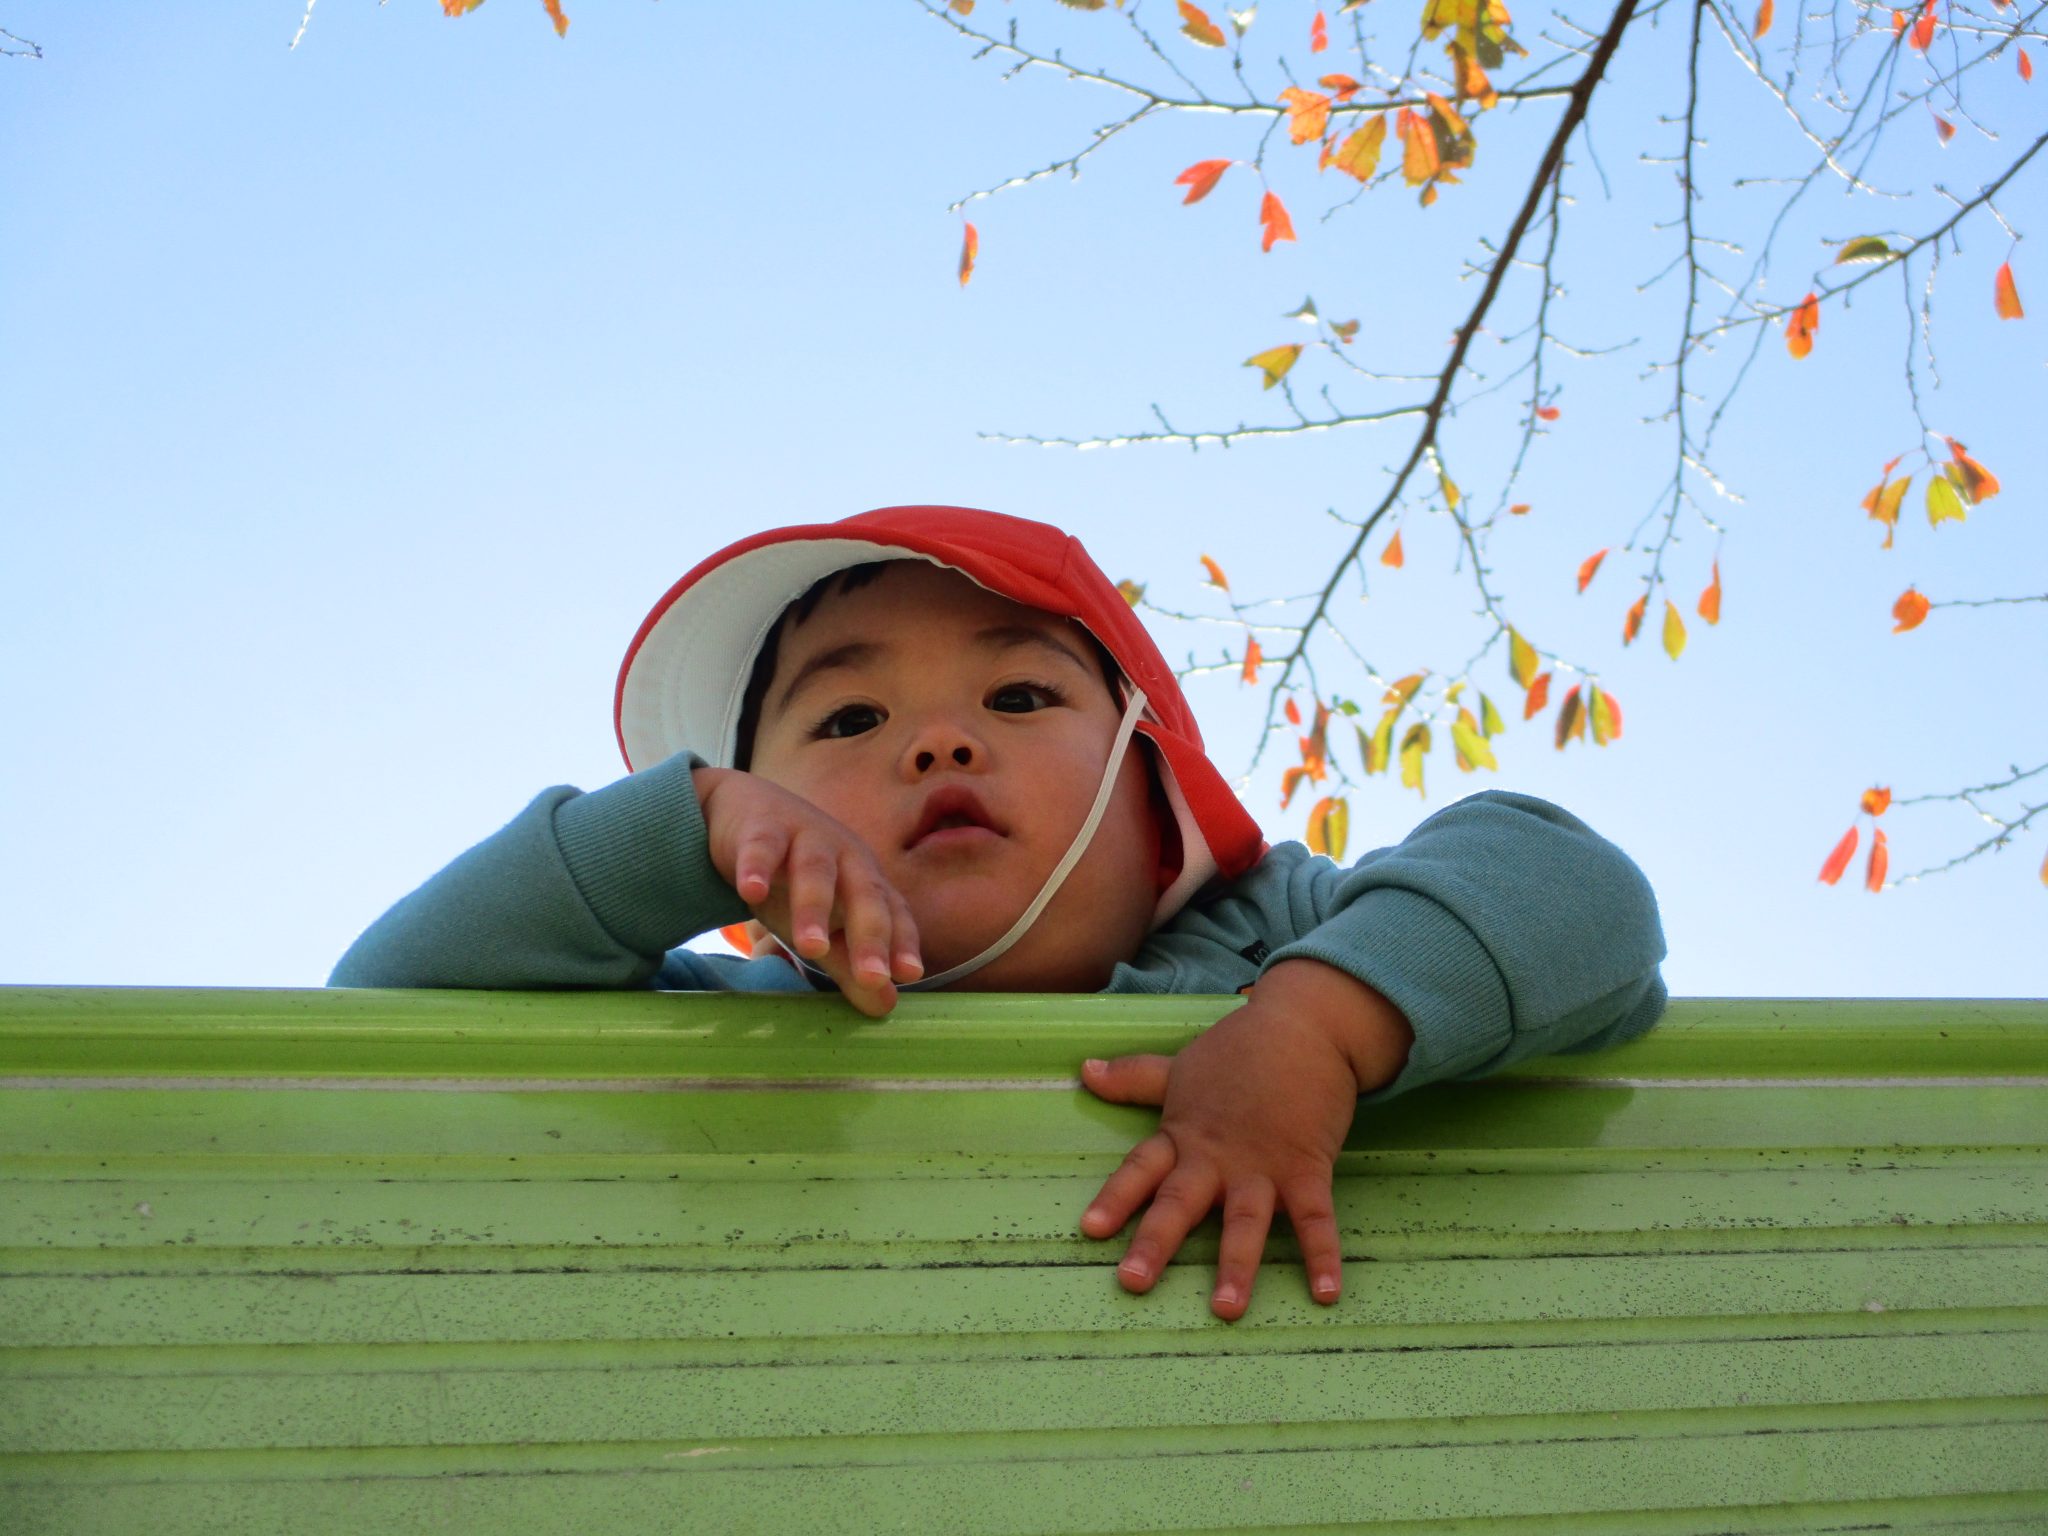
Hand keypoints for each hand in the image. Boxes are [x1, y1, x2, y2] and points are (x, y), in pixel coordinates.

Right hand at [695, 766, 923, 1017]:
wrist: (746, 813)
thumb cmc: (793, 880)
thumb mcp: (822, 925)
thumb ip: (849, 966)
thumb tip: (886, 1008)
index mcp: (866, 880)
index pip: (892, 912)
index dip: (902, 942)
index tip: (909, 976)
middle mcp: (844, 856)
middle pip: (862, 894)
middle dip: (869, 935)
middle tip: (872, 977)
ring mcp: (805, 838)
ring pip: (814, 872)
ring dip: (814, 908)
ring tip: (810, 948)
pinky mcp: (761, 829)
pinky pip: (761, 848)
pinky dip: (755, 868)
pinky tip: (750, 892)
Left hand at [1079, 958, 1413, 1319]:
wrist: (1306, 1024)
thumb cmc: (1241, 1048)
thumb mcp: (1181, 1065)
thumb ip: (1134, 1078)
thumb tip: (1084, 1070)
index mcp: (1184, 1135)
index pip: (1141, 1168)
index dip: (1116, 1198)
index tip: (1090, 1230)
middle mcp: (1217, 1156)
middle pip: (1180, 1202)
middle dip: (1156, 1242)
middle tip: (1132, 1283)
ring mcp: (1263, 1165)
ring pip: (1244, 1220)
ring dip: (1236, 1264)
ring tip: (1225, 1310)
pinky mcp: (1307, 1168)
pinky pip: (1316, 1219)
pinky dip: (1322, 1256)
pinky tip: (1326, 1294)